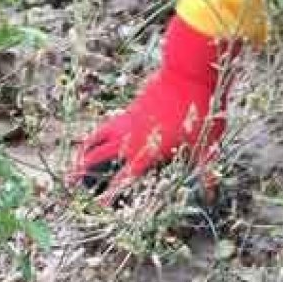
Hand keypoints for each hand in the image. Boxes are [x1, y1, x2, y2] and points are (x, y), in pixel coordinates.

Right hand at [67, 16, 237, 203]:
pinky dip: (97, 135)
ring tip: (74, 163)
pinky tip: (97, 140)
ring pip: (96, 138)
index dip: (108, 195)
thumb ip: (206, 172)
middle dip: (81, 173)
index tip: (97, 207)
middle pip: (97, 158)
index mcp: (147, 153)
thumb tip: (212, 196)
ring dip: (83, 152)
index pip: (122, 180)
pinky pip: (107, 125)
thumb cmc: (199, 111)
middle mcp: (130, 139)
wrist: (187, 74)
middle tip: (70, 184)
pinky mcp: (129, 109)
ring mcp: (127, 122)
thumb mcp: (207, 146)